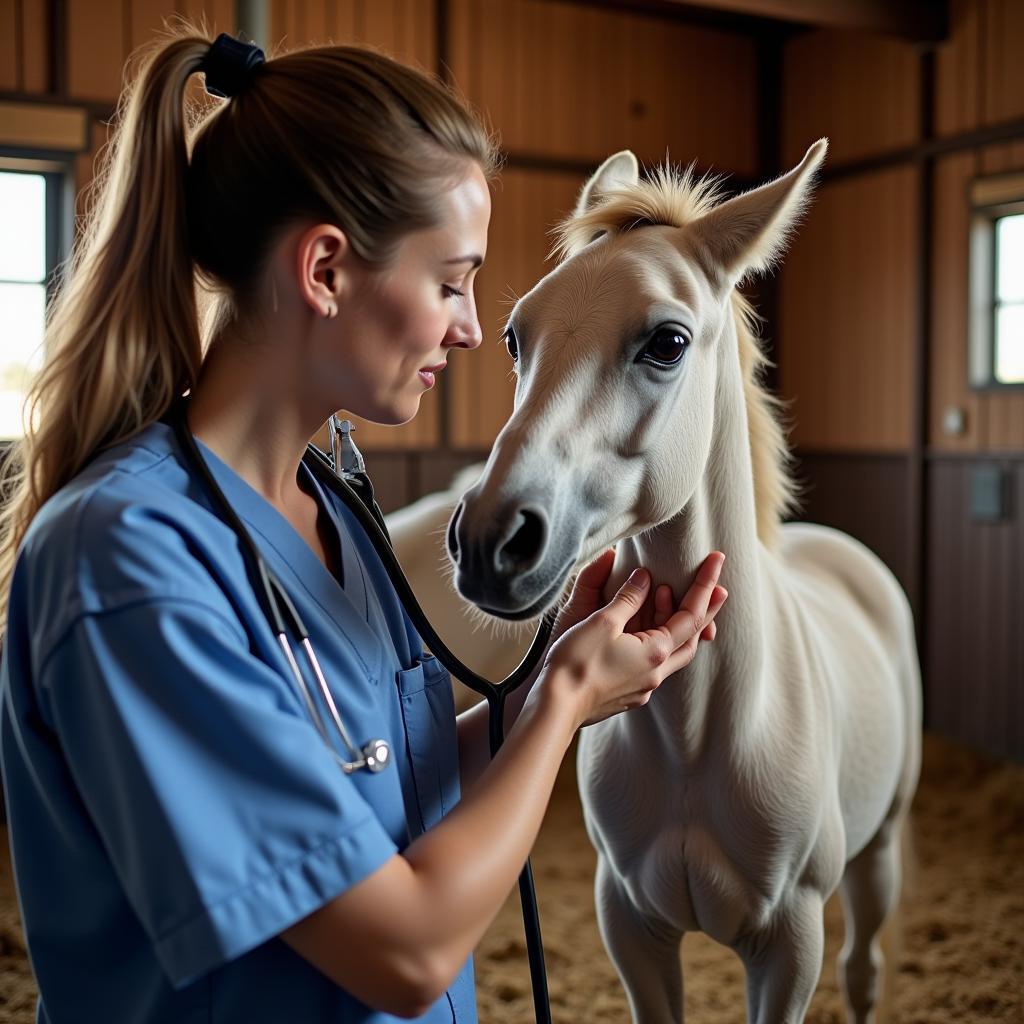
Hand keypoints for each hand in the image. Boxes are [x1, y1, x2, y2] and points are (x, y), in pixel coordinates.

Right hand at [539, 551, 727, 727]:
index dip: (705, 585)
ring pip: (673, 653)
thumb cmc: (576, 664)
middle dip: (705, 611)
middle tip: (716, 587)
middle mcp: (656, 673)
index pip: (691, 615)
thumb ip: (628, 598)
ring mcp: (642, 687)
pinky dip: (658, 641)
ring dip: (679, 626)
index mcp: (655, 652)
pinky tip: (647, 632)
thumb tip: (645, 578)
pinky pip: (654, 664)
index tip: (717, 560)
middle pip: (691, 638)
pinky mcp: (627, 694)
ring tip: (672, 599)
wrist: (556, 708)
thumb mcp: (602, 621)